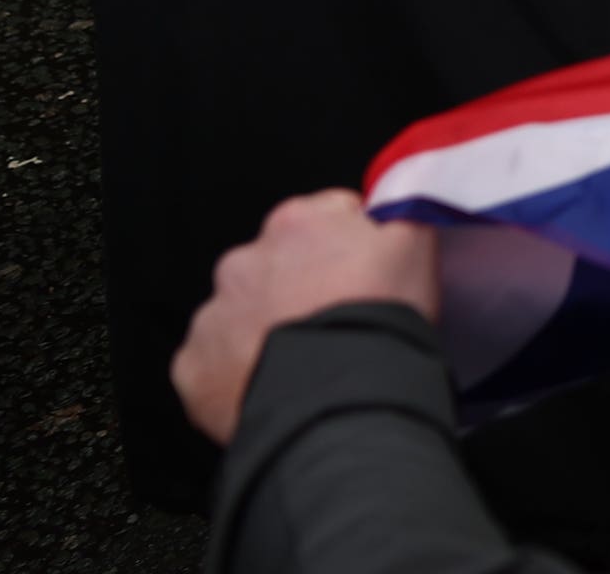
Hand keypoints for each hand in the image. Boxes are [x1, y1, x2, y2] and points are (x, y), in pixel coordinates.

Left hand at [171, 191, 439, 445]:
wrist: (339, 403)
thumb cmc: (377, 322)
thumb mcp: (415, 247)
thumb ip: (399, 212)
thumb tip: (389, 207)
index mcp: (296, 222)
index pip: (328, 215)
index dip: (354, 245)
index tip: (366, 276)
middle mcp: (243, 261)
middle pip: (279, 264)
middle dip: (302, 286)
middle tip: (338, 322)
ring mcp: (213, 315)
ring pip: (243, 313)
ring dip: (269, 328)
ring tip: (309, 360)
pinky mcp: (194, 366)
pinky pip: (215, 362)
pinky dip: (240, 371)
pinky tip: (275, 384)